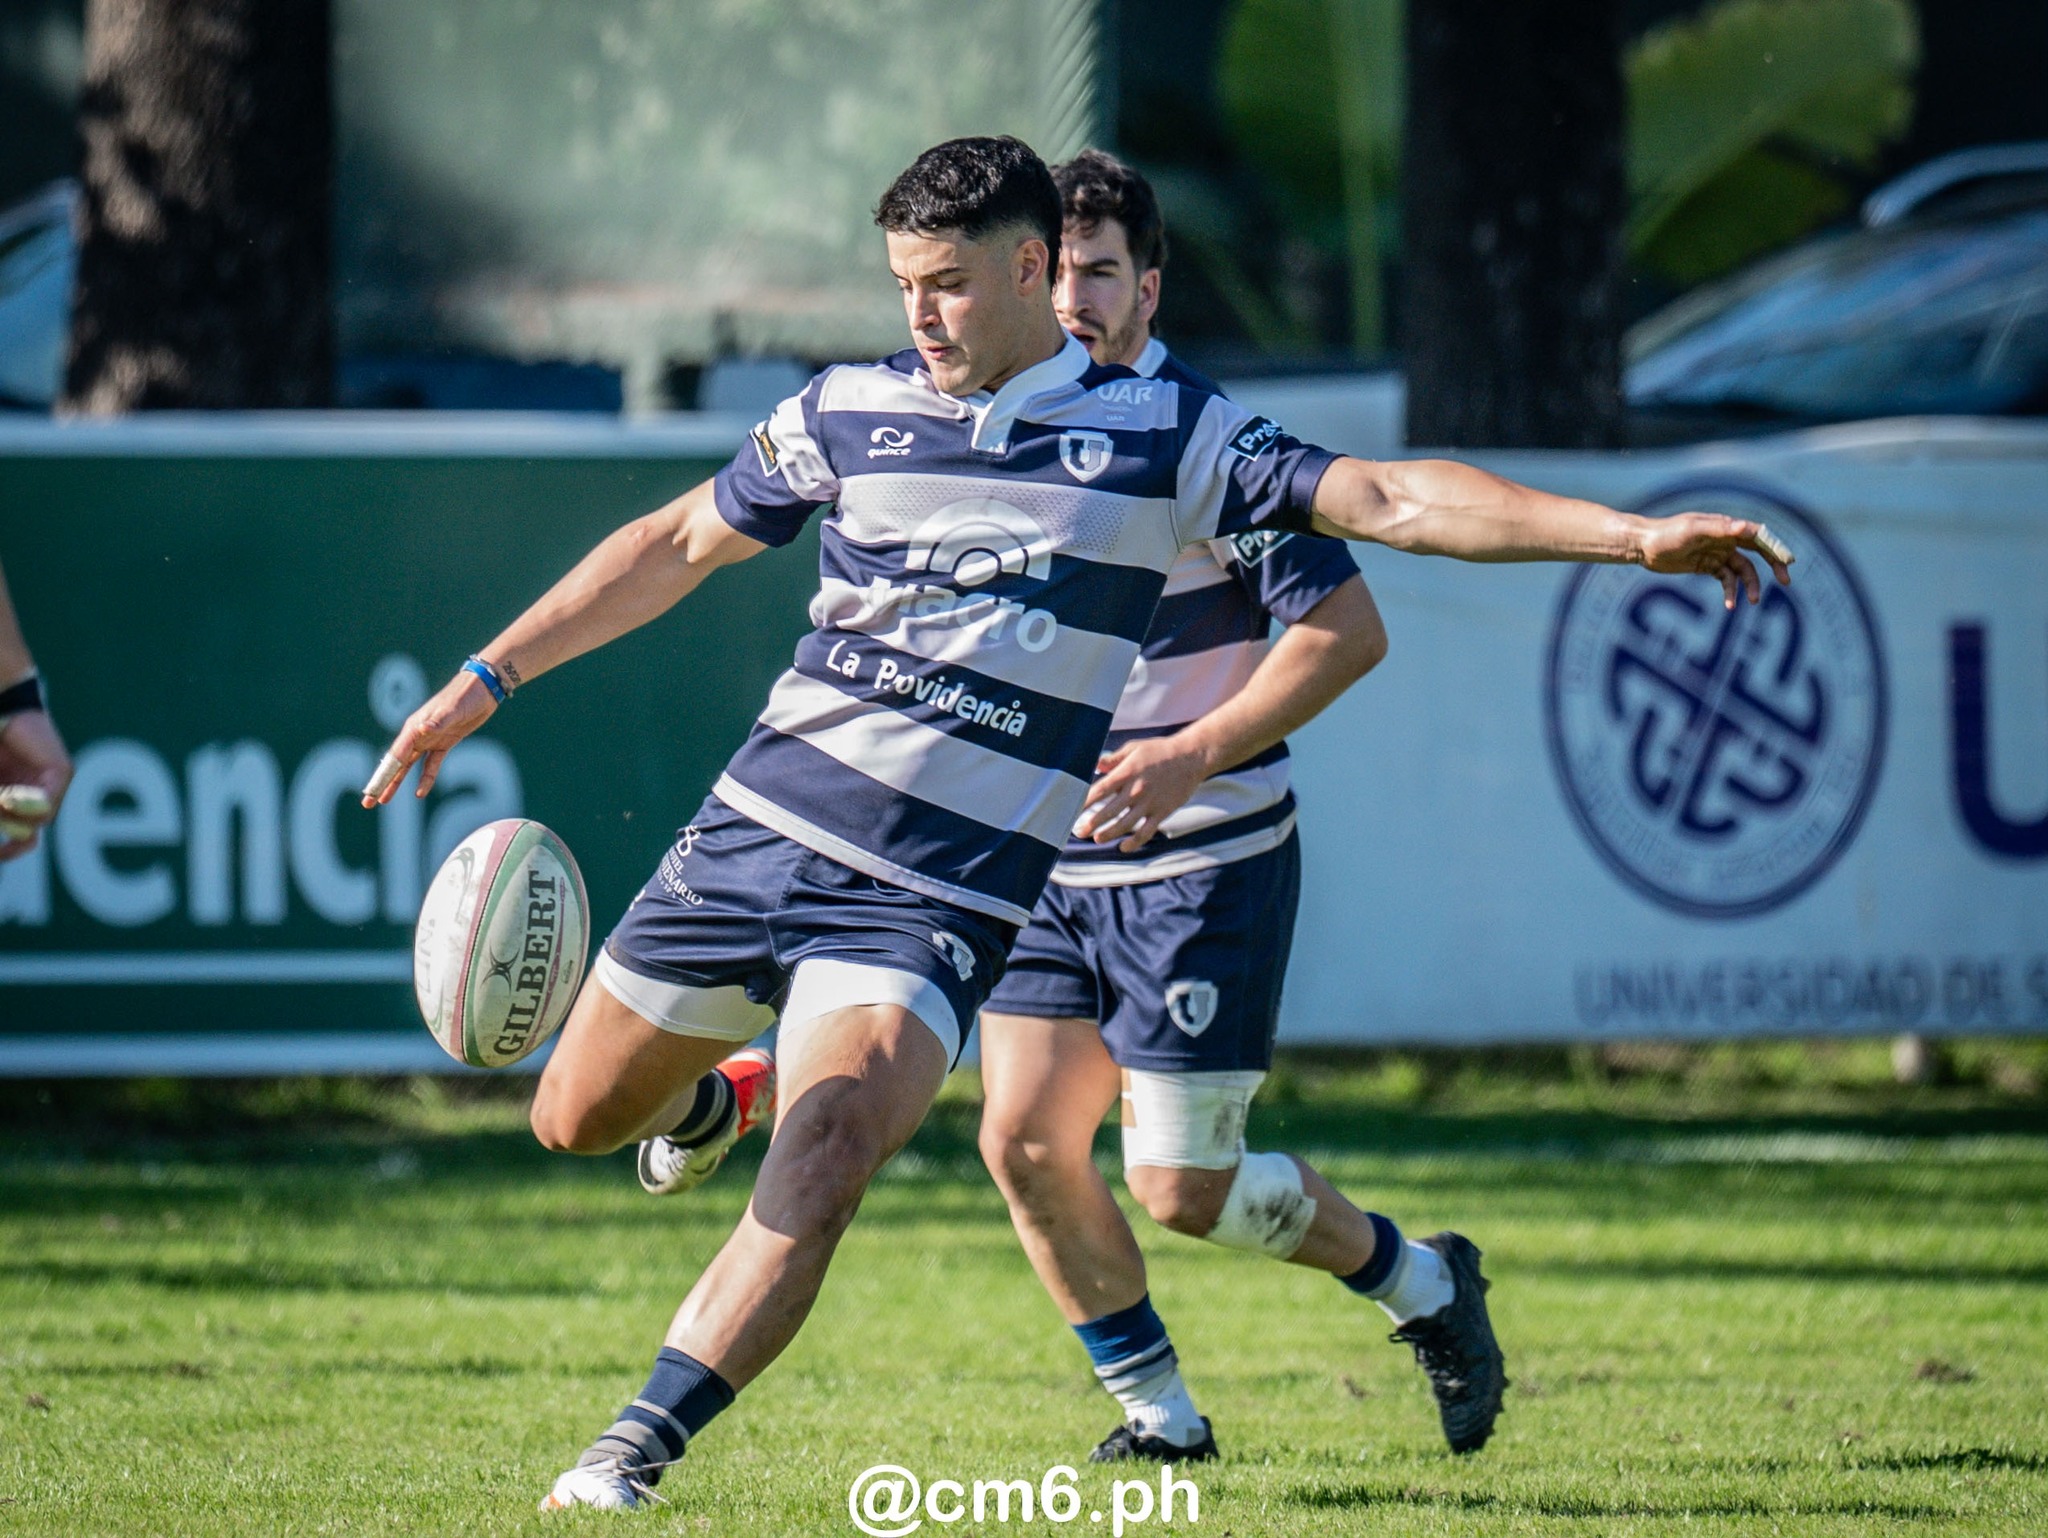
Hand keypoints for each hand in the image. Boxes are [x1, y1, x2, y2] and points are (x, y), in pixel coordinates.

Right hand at [0, 710, 73, 861]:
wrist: (1, 709)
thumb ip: (0, 806)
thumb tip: (16, 833)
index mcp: (22, 797)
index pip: (26, 836)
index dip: (12, 851)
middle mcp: (42, 793)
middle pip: (28, 830)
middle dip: (7, 827)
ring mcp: (56, 783)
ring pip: (37, 820)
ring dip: (9, 814)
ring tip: (0, 797)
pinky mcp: (63, 771)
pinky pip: (47, 802)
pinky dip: (24, 804)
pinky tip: (8, 797)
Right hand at [360, 670, 497, 807]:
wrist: (483, 690)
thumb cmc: (465, 696)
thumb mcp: (452, 709)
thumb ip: (437, 721)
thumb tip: (421, 729)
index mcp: (414, 727)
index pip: (394, 756)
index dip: (382, 774)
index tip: (371, 790)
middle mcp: (417, 735)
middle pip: (395, 763)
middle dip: (381, 782)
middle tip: (367, 802)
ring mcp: (430, 739)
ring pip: (408, 766)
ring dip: (397, 783)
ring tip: (384, 800)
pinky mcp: (445, 743)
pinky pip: (431, 764)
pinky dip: (425, 778)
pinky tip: (419, 793)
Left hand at [1074, 734, 1214, 851]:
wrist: (1192, 757)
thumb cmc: (1160, 750)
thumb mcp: (1134, 748)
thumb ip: (1113, 759)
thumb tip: (1095, 766)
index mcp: (1127, 772)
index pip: (1100, 790)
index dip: (1084, 802)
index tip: (1071, 810)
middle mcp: (1137, 790)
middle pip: (1109, 811)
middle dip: (1092, 823)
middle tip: (1079, 832)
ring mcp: (1150, 803)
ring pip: (1125, 825)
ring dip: (1108, 834)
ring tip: (1097, 839)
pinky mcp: (1163, 812)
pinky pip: (1146, 832)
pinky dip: (1134, 842)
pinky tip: (1123, 847)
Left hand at [1638, 513, 1794, 608]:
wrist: (1644, 546)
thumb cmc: (1667, 533)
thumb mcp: (1693, 530)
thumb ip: (1719, 529)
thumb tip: (1746, 528)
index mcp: (1726, 526)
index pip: (1758, 535)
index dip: (1775, 546)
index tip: (1788, 561)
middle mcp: (1726, 539)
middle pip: (1758, 551)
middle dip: (1774, 564)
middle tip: (1786, 580)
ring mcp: (1718, 553)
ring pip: (1743, 570)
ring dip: (1750, 585)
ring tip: (1752, 601)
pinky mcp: (1707, 566)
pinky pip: (1726, 580)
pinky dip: (1730, 592)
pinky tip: (1730, 605)